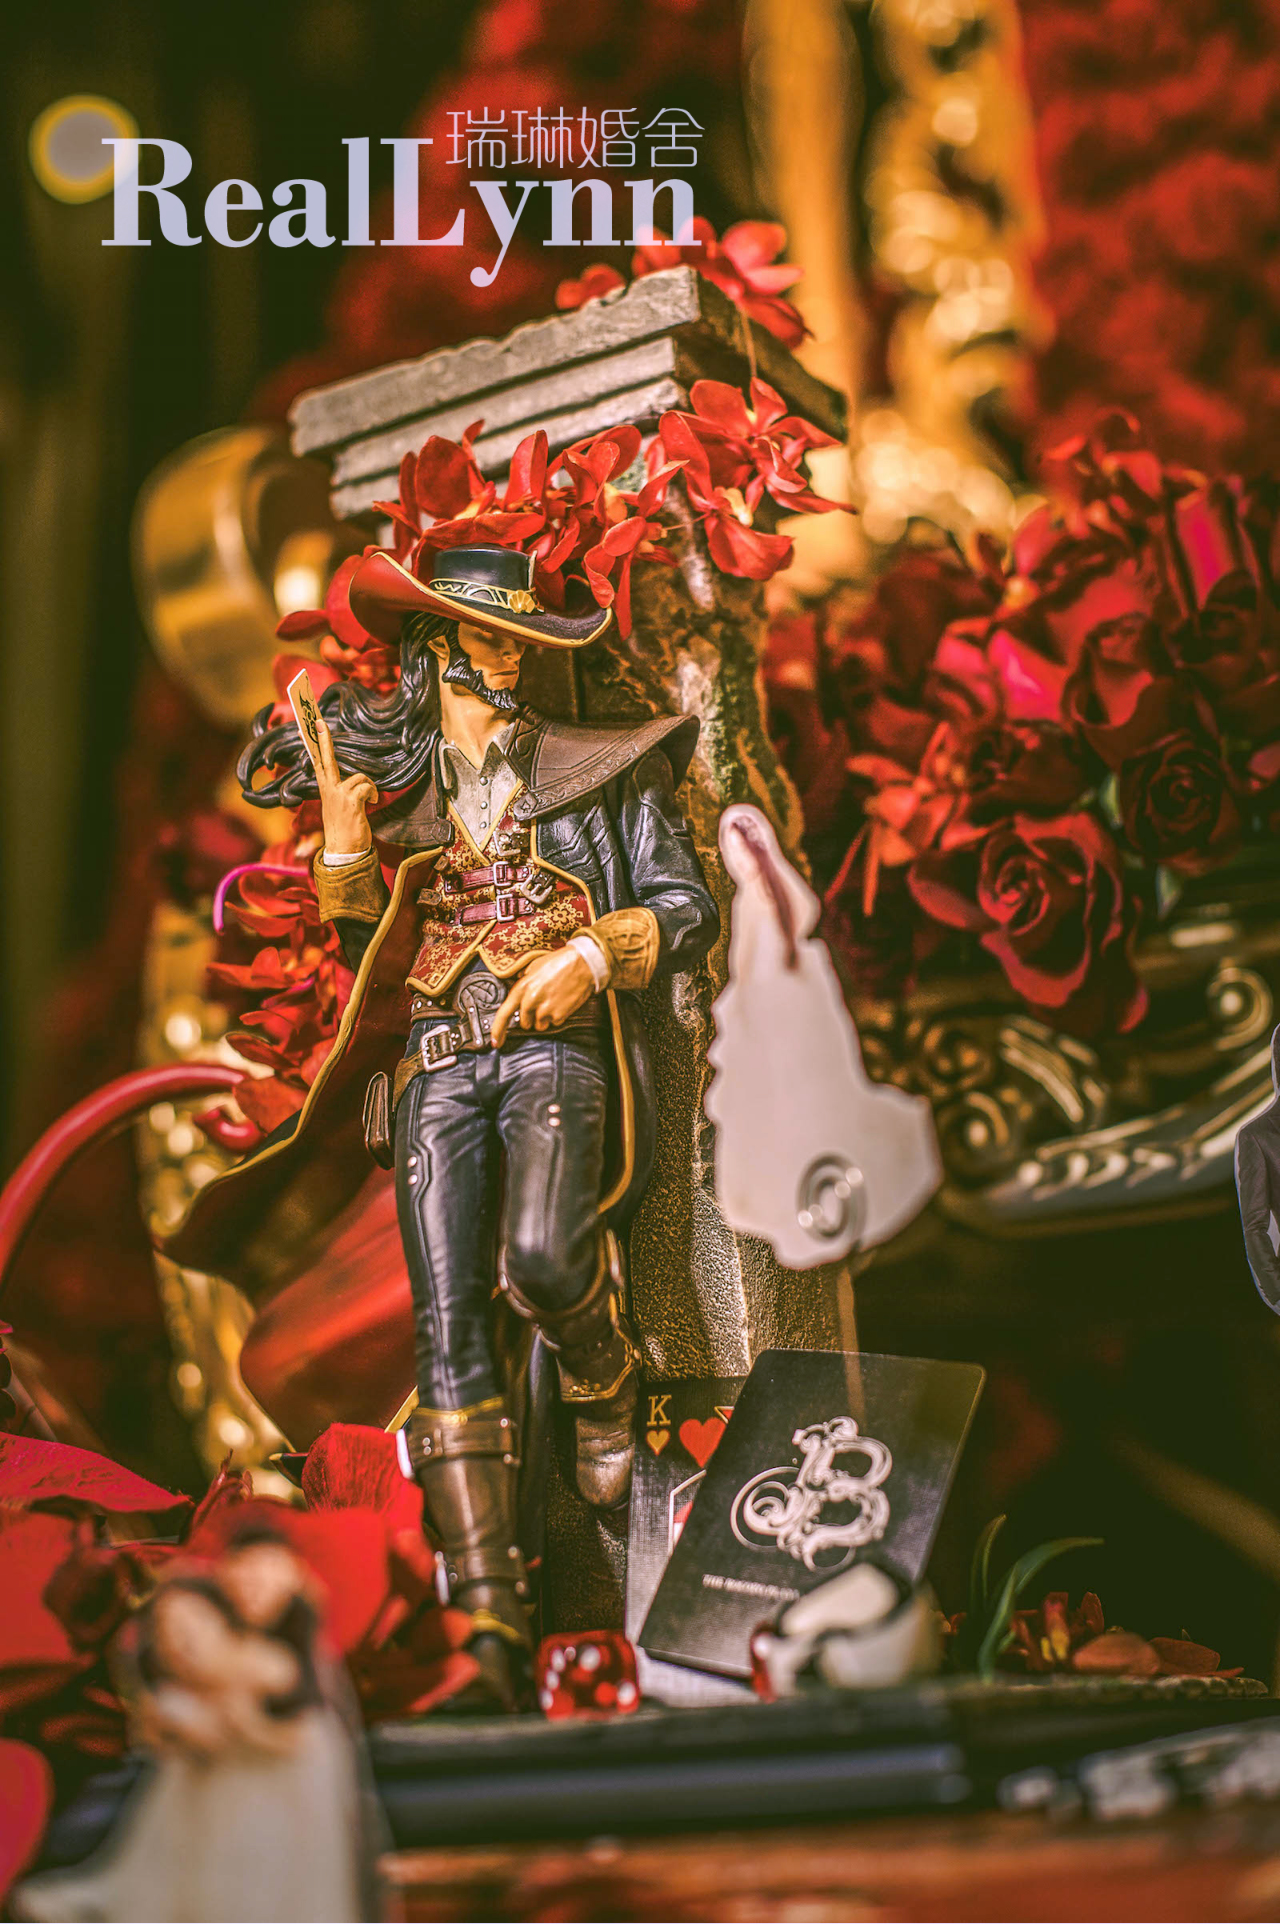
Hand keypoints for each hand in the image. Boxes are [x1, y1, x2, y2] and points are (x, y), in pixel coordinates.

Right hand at [312, 706, 375, 853]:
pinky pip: (366, 786)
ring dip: (369, 786)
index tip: (306, 727)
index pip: (318, 762)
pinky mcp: (350, 802)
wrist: (344, 852)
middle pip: (325, 758)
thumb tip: (354, 782)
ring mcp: (338, 795)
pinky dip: (373, 793)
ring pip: (359, 776)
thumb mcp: (338, 807)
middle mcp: (329, 789)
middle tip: (318, 721)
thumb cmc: (344, 829)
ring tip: (370, 799)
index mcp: (325, 789)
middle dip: (323, 738)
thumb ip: (342, 792)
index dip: (313, 744)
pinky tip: (372, 803)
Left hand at [491, 947, 594, 1045]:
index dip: (497, 1031)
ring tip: (554, 1001)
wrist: (583, 963)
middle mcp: (531, 1001)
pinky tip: (563, 1002)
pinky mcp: (559, 1015)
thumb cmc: (559, 962)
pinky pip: (554, 1023)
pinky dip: (558, 1016)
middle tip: (542, 1004)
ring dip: (544, 1018)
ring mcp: (545, 1009)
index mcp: (522, 988)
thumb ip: (523, 981)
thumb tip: (518, 992)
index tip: (495, 1042)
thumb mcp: (534, 967)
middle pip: (525, 1023)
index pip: (504, 1014)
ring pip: (540, 1025)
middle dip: (531, 1017)